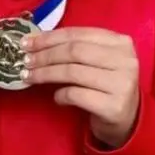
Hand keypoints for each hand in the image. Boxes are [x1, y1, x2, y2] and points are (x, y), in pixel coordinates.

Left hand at [21, 27, 139, 148]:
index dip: (49, 37)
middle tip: (25, 60)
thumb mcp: (98, 61)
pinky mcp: (114, 107)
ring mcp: (122, 84)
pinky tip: (56, 97)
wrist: (129, 120)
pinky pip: (76, 95)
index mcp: (120, 42)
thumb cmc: (107, 84)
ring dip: (46, 74)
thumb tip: (35, 41)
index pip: (78, 34)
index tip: (27, 42)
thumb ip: (76, 48)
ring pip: (73, 72)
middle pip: (74, 52)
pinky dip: (60, 94)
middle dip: (45, 55)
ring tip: (30, 77)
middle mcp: (125, 60)